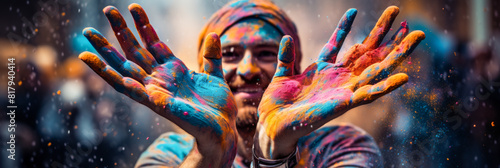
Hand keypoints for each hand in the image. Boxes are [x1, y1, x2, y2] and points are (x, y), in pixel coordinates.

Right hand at [78, 4, 236, 166]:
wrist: (222, 130)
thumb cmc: (217, 108)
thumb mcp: (215, 76)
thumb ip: (211, 56)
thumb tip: (213, 34)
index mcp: (173, 70)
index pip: (153, 42)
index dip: (143, 25)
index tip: (133, 7)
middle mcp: (160, 78)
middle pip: (134, 51)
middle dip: (120, 31)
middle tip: (107, 10)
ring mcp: (155, 91)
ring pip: (124, 69)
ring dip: (105, 54)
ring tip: (88, 38)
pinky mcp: (155, 103)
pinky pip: (129, 90)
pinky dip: (113, 78)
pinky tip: (99, 65)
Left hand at [254, 6, 424, 158]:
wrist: (274, 126)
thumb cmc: (279, 104)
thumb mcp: (282, 75)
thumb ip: (286, 57)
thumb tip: (287, 38)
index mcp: (323, 70)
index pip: (337, 44)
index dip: (344, 27)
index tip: (353, 10)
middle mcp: (338, 78)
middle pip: (366, 52)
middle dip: (382, 33)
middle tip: (397, 11)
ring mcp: (344, 90)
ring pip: (377, 69)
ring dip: (397, 53)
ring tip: (417, 36)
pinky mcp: (345, 104)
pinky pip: (370, 94)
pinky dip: (386, 87)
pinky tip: (404, 77)